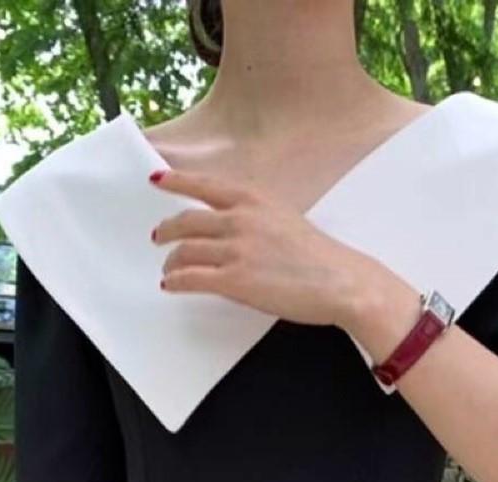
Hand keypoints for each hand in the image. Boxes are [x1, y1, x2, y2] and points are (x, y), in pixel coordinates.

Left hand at [149, 165, 403, 331]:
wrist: (340, 282)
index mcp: (253, 199)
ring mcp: (236, 249)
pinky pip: (191, 278)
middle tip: (158, 238)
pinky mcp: (235, 280)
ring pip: (185, 250)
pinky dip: (176, 281)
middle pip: (186, 220)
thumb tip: (232, 227)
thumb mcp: (284, 219)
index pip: (204, 185)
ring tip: (168, 269)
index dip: (176, 181)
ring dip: (171, 261)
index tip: (156, 179)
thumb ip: (255, 217)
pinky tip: (171, 285)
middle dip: (167, 230)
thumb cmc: (318, 257)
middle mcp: (240, 219)